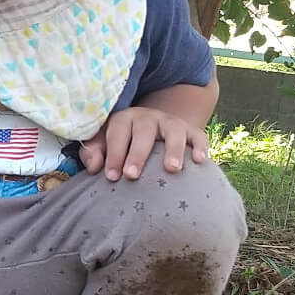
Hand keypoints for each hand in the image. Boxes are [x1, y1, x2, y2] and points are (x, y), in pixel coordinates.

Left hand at [80, 107, 208, 181]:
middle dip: (137, 154)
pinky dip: (200, 146)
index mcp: (124, 119)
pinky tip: (199, 161)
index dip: (113, 154)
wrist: (154, 131)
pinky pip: (198, 136)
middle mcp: (148, 118)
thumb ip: (94, 152)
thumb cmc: (124, 143)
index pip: (117, 133)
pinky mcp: (190, 131)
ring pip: (173, 131)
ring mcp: (170, 123)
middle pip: (143, 131)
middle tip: (132, 175)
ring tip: (172, 169)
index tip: (111, 177)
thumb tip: (94, 167)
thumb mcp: (105, 142)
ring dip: (173, 149)